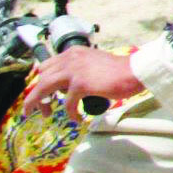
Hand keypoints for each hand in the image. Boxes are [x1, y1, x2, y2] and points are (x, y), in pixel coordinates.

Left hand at [22, 47, 144, 120]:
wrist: (135, 72)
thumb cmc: (120, 71)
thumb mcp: (94, 63)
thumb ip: (81, 69)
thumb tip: (71, 86)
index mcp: (72, 53)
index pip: (47, 65)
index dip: (41, 81)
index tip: (43, 93)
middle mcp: (70, 59)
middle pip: (42, 77)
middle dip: (37, 94)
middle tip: (43, 108)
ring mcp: (74, 71)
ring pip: (44, 88)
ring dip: (41, 103)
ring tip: (46, 114)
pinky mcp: (81, 84)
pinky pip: (67, 103)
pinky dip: (70, 113)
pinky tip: (76, 118)